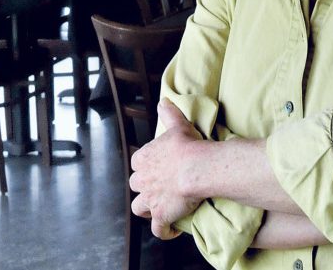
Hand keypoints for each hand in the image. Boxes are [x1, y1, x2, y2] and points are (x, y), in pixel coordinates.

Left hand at [129, 99, 203, 239]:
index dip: (145, 165)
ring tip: (158, 208)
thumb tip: (164, 102)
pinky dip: (163, 230)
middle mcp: (143, 180)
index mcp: (144, 158)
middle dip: (144, 186)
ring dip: (146, 209)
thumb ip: (169, 114)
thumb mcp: (178, 125)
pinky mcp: (161, 215)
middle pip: (136, 185)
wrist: (196, 168)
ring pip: (139, 208)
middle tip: (158, 186)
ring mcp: (150, 199)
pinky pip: (158, 228)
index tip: (155, 166)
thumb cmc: (188, 146)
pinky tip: (170, 230)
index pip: (137, 163)